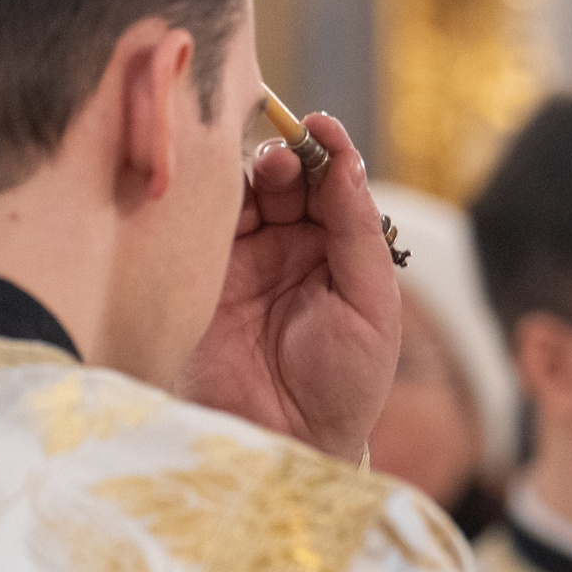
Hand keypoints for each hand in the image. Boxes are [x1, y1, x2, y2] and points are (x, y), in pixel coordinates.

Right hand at [182, 111, 401, 461]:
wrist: (287, 444)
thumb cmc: (342, 387)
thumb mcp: (371, 308)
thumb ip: (358, 234)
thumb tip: (346, 163)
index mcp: (339, 252)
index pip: (333, 185)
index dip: (330, 152)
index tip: (324, 127)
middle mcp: (291, 248)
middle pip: (286, 178)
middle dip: (290, 156)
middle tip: (290, 156)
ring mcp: (243, 260)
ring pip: (242, 192)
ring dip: (254, 172)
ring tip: (268, 172)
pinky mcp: (200, 277)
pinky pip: (199, 224)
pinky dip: (209, 199)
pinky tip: (220, 189)